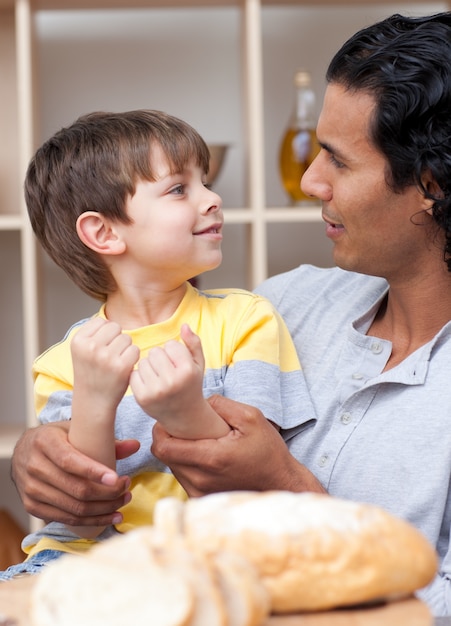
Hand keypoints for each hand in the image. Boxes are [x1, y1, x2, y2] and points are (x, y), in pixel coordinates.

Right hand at [11, 422, 138, 526]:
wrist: (22, 451)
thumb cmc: (54, 439)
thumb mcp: (73, 430)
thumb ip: (103, 438)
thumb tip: (135, 445)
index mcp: (44, 442)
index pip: (70, 461)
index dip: (94, 472)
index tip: (116, 478)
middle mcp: (34, 466)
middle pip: (75, 489)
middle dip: (107, 493)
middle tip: (127, 488)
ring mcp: (31, 489)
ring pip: (74, 507)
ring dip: (104, 509)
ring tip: (124, 501)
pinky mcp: (32, 507)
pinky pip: (66, 518)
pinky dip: (92, 520)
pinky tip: (111, 516)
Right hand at [71, 317, 139, 411]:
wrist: (93, 401)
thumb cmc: (91, 373)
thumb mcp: (82, 350)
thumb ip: (93, 333)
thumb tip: (111, 322)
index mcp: (78, 341)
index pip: (102, 321)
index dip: (105, 334)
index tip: (100, 348)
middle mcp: (90, 347)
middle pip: (115, 327)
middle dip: (116, 339)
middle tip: (110, 355)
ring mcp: (106, 357)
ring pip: (127, 338)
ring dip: (125, 349)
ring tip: (115, 362)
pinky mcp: (121, 366)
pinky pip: (135, 350)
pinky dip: (133, 358)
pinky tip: (124, 367)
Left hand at [131, 324, 204, 419]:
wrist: (183, 415)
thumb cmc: (190, 384)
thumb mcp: (198, 364)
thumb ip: (194, 342)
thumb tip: (184, 325)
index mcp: (187, 371)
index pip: (170, 345)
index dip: (173, 352)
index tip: (178, 363)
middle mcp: (172, 381)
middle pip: (155, 352)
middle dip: (160, 358)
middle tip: (166, 370)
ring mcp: (156, 391)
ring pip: (143, 362)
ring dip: (149, 367)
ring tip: (159, 378)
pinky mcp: (142, 397)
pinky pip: (134, 374)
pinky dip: (140, 377)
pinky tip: (150, 384)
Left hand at [151, 394, 325, 495]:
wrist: (281, 483)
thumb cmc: (268, 451)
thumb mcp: (251, 417)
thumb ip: (221, 404)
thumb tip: (199, 401)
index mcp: (211, 458)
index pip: (164, 447)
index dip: (160, 430)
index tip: (170, 419)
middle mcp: (201, 479)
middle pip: (165, 456)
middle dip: (168, 438)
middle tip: (182, 425)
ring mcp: (200, 492)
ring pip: (172, 467)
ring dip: (177, 451)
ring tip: (195, 440)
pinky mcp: (201, 499)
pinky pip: (183, 478)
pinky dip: (186, 464)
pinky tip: (203, 455)